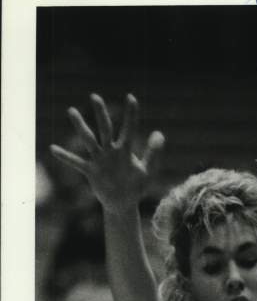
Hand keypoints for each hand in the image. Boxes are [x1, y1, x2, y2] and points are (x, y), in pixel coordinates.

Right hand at [50, 94, 164, 213]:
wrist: (123, 203)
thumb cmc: (136, 186)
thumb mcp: (148, 172)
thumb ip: (154, 154)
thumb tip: (159, 133)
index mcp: (125, 150)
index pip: (129, 129)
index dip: (131, 115)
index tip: (131, 97)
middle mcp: (110, 151)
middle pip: (105, 128)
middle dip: (101, 113)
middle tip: (95, 96)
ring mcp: (99, 159)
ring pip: (89, 140)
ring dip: (81, 127)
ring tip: (72, 110)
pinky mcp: (91, 171)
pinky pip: (77, 162)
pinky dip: (66, 157)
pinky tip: (53, 148)